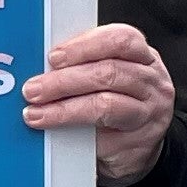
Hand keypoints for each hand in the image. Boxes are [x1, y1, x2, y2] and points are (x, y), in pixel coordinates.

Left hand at [22, 24, 175, 186]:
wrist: (139, 147)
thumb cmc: (119, 102)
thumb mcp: (109, 76)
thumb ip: (85, 66)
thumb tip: (41, 66)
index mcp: (143, 57)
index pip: (120, 40)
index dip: (84, 46)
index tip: (53, 57)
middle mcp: (152, 83)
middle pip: (109, 72)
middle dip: (64, 80)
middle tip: (33, 89)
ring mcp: (149, 114)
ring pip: (106, 105)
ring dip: (64, 110)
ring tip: (37, 114)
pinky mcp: (139, 144)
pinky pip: (103, 138)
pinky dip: (75, 134)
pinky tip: (56, 132)